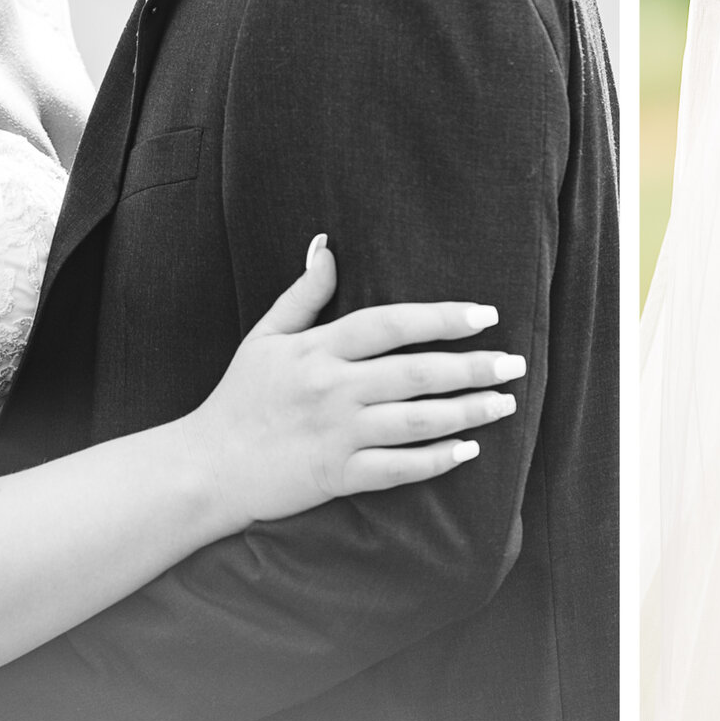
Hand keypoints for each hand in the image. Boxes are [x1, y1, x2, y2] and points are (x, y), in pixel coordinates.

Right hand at [189, 234, 526, 525]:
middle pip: (416, 373)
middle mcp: (333, 389)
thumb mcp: (265, 336)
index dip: (440, 318)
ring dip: (467, 411)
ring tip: (504, 402)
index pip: (390, 324)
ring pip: (416, 421)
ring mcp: (336, 434)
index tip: (484, 316)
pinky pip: (398, 469)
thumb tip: (328, 245)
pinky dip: (436, 460)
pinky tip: (469, 450)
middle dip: (472, 367)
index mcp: (319, 349)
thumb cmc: (239, 397)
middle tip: (514, 363)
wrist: (205, 467)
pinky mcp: (336, 476)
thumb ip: (304, 293)